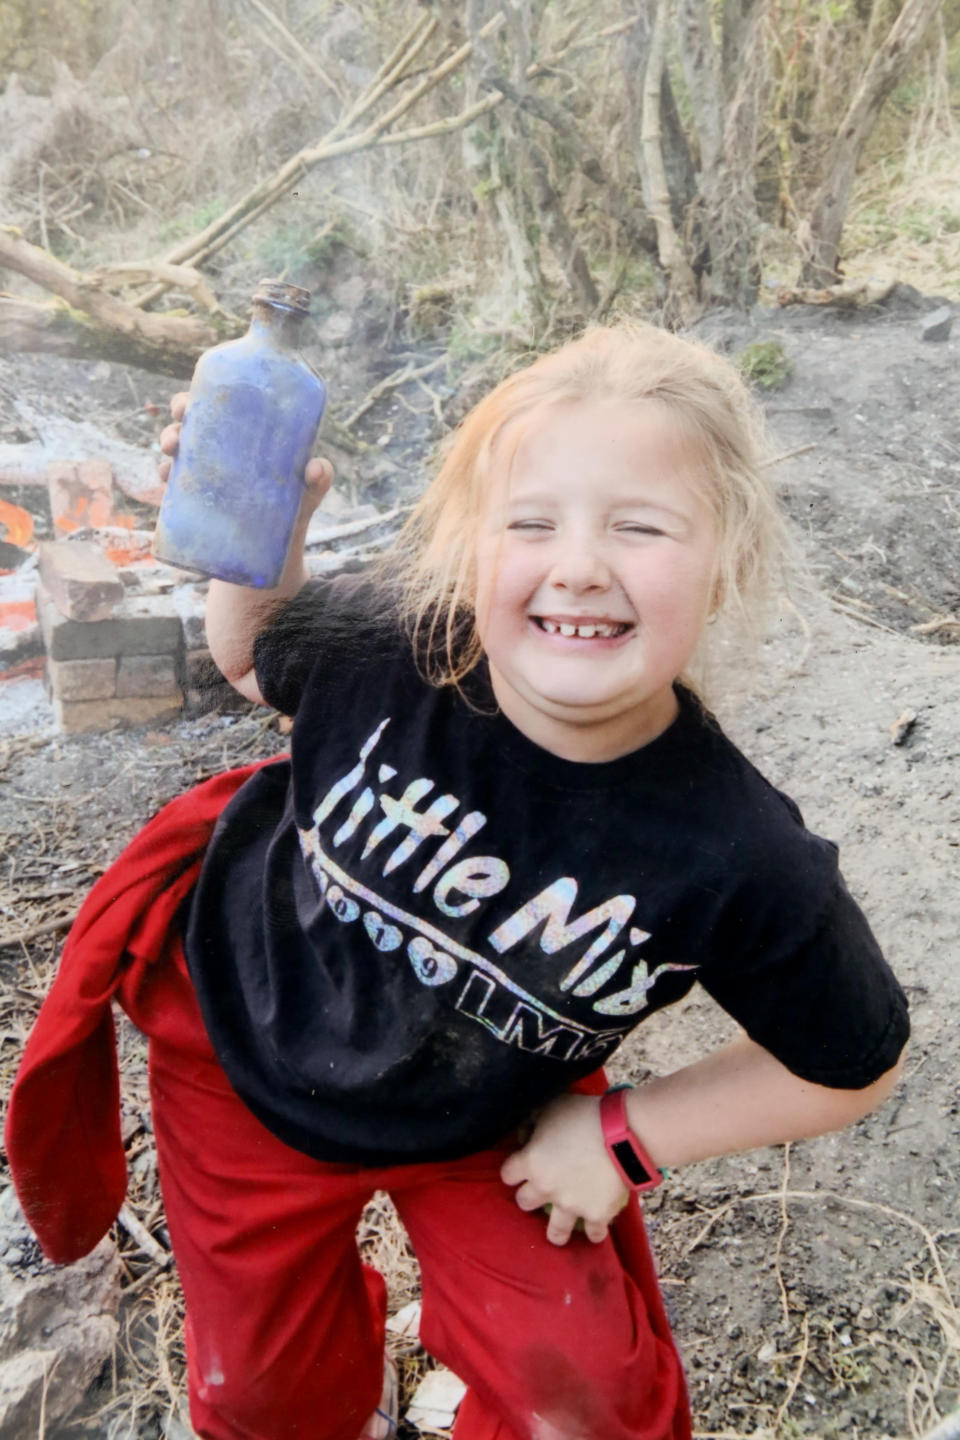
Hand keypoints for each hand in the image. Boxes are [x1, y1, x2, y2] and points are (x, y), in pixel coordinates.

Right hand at [157, 391, 333, 503]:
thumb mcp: (309, 493)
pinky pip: (175, 487)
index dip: (199, 396)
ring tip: (171, 450)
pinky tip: (166, 479)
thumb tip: (314, 468)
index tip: (191, 397)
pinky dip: (166, 480)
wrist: (279, 552)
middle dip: (178, 414)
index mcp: (245, 437)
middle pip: (192, 421)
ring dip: (168, 443)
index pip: (219, 406)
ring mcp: (207, 476)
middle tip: (180, 420)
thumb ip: (319, 479)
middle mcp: (221, 451)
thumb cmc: (296, 510)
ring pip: (178, 451)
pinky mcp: (198, 503)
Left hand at [500, 1093, 628, 1246]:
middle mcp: (546, 1188)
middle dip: (530, 1196)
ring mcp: (571, 1205)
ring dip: (555, 1231)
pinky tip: (595, 1231)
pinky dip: (595, 1232)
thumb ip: (532, 1121)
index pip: (508, 1174)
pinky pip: (594, 1233)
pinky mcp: (597, 1214)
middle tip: (541, 1190)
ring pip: (555, 1232)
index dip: (514, 1169)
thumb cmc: (583, 1114)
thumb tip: (525, 1135)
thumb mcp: (551, 1107)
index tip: (522, 1165)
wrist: (622, 1133)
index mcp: (531, 1162)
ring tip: (557, 1232)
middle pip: (524, 1202)